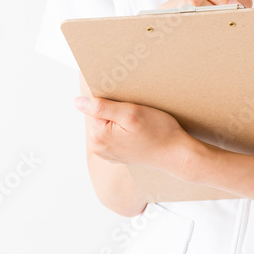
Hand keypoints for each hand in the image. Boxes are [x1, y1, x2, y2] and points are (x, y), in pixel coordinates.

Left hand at [74, 94, 195, 177]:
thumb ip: (101, 107)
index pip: (93, 106)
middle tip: (135, 110)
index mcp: (98, 136)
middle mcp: (98, 147)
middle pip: (98, 115)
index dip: (110, 98)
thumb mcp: (131, 113)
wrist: (175, 154)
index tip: (126, 102)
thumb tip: (77, 102)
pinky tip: (137, 129)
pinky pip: (113, 134)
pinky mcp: (116, 154)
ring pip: (106, 124)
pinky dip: (122, 128)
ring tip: (137, 121)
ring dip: (118, 118)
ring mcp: (106, 153)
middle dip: (113, 109)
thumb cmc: (158, 132)